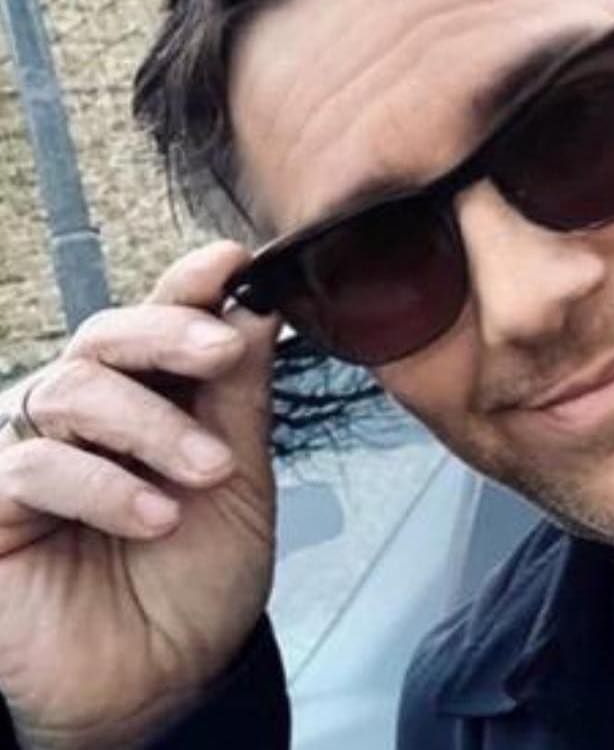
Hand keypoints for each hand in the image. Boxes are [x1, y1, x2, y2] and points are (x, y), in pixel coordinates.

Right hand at [0, 242, 278, 748]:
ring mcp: (37, 453)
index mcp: (153, 395)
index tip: (230, 261)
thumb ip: (236, 396)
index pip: (161, 320)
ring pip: (73, 391)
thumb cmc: (201, 573)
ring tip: (207, 472)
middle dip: (169, 334)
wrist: (167, 676)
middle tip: (222, 352)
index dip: (190, 286)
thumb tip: (254, 308)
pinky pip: (34, 467)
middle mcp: (90, 412)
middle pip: (106, 337)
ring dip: (150, 425)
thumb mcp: (238, 478)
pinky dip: (103, 484)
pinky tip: (154, 516)